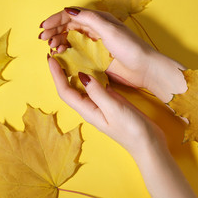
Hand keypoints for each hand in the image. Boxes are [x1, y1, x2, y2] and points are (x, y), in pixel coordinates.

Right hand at [40, 7, 186, 102]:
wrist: (144, 68)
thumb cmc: (130, 48)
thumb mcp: (110, 30)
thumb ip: (89, 19)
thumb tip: (68, 10)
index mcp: (98, 19)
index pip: (72, 15)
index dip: (56, 20)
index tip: (44, 28)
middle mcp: (95, 29)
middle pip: (69, 25)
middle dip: (54, 30)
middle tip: (43, 38)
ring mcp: (95, 43)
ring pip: (71, 37)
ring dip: (59, 40)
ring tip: (52, 47)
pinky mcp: (96, 55)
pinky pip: (76, 50)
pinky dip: (66, 50)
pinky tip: (61, 53)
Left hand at [47, 56, 166, 154]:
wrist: (148, 143)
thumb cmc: (131, 129)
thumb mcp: (113, 108)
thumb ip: (97, 92)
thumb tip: (81, 75)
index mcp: (87, 110)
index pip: (65, 91)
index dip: (56, 75)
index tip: (50, 58)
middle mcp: (90, 108)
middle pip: (69, 89)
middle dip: (60, 73)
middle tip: (56, 54)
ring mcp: (99, 106)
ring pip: (80, 87)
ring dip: (73, 73)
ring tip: (69, 57)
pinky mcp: (109, 103)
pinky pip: (94, 87)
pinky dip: (89, 76)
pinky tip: (91, 68)